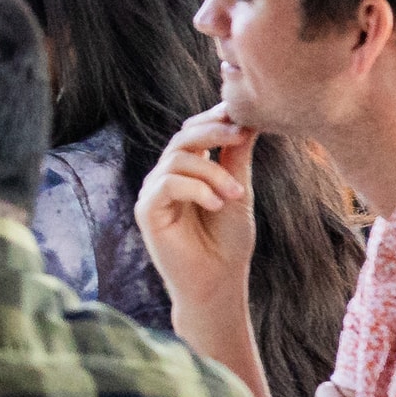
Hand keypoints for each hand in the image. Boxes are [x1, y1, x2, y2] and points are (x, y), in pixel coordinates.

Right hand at [135, 106, 258, 324]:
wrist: (218, 282)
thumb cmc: (228, 241)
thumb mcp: (238, 191)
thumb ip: (236, 157)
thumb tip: (248, 120)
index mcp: (188, 171)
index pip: (192, 132)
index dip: (214, 119)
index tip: (242, 115)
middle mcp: (167, 177)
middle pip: (182, 138)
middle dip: (213, 131)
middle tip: (243, 133)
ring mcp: (154, 192)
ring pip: (177, 159)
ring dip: (213, 172)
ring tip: (237, 195)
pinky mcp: (147, 210)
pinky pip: (167, 184)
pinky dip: (196, 189)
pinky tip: (217, 205)